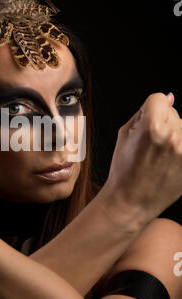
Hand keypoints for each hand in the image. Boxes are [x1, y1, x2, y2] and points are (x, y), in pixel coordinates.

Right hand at [103, 92, 181, 224]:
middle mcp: (173, 137)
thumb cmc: (124, 170)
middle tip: (150, 145)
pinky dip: (179, 147)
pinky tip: (170, 162)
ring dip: (174, 135)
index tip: (146, 122)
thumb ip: (145, 113)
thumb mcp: (125, 135)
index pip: (159, 98)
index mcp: (153, 127)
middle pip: (174, 112)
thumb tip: (170, 97)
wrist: (131, 201)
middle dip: (163, 122)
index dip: (150, 109)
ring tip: (160, 156)